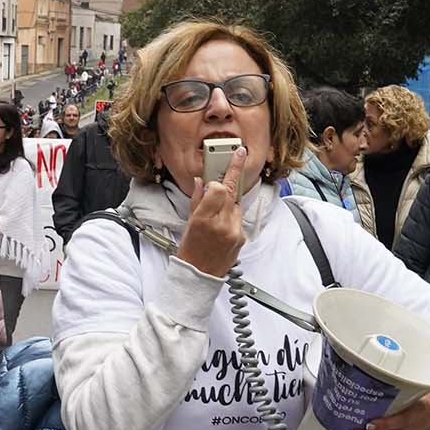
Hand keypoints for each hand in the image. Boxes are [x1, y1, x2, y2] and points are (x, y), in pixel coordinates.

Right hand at [176, 146, 246, 277]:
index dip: (221, 177)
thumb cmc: (189, 250)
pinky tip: (222, 226)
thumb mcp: (188, 223)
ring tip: (218, 212)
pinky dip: (232, 217)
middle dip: (235, 173)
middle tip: (240, 155)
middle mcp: (220, 225)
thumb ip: (197, 200)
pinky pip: (238, 219)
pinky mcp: (241, 238)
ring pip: (236, 205)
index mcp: (203, 219)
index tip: (229, 161)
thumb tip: (202, 182)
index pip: (219, 189)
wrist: (199, 274)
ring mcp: (233, 232)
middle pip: (231, 191)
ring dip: (229, 202)